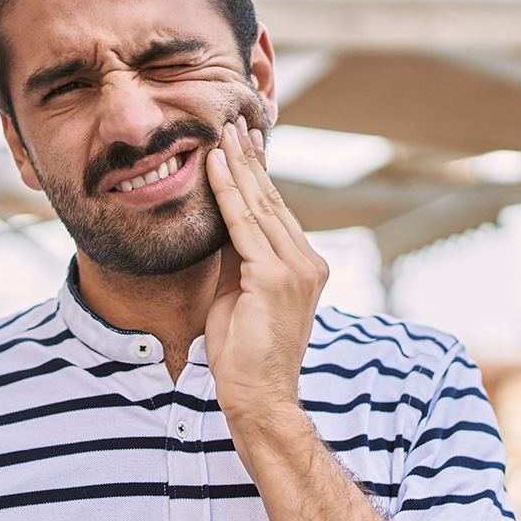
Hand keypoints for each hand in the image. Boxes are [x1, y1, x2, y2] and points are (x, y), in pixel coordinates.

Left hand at [204, 117, 328, 432]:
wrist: (258, 396)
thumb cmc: (244, 356)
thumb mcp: (239, 295)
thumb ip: (237, 259)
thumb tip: (221, 224)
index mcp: (304, 267)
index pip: (277, 213)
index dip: (258, 177)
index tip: (244, 145)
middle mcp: (307, 262)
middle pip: (272, 201)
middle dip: (250, 160)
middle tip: (233, 123)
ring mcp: (295, 269)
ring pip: (259, 206)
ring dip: (237, 166)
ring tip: (221, 132)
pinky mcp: (274, 277)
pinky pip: (243, 224)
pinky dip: (226, 191)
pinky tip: (213, 165)